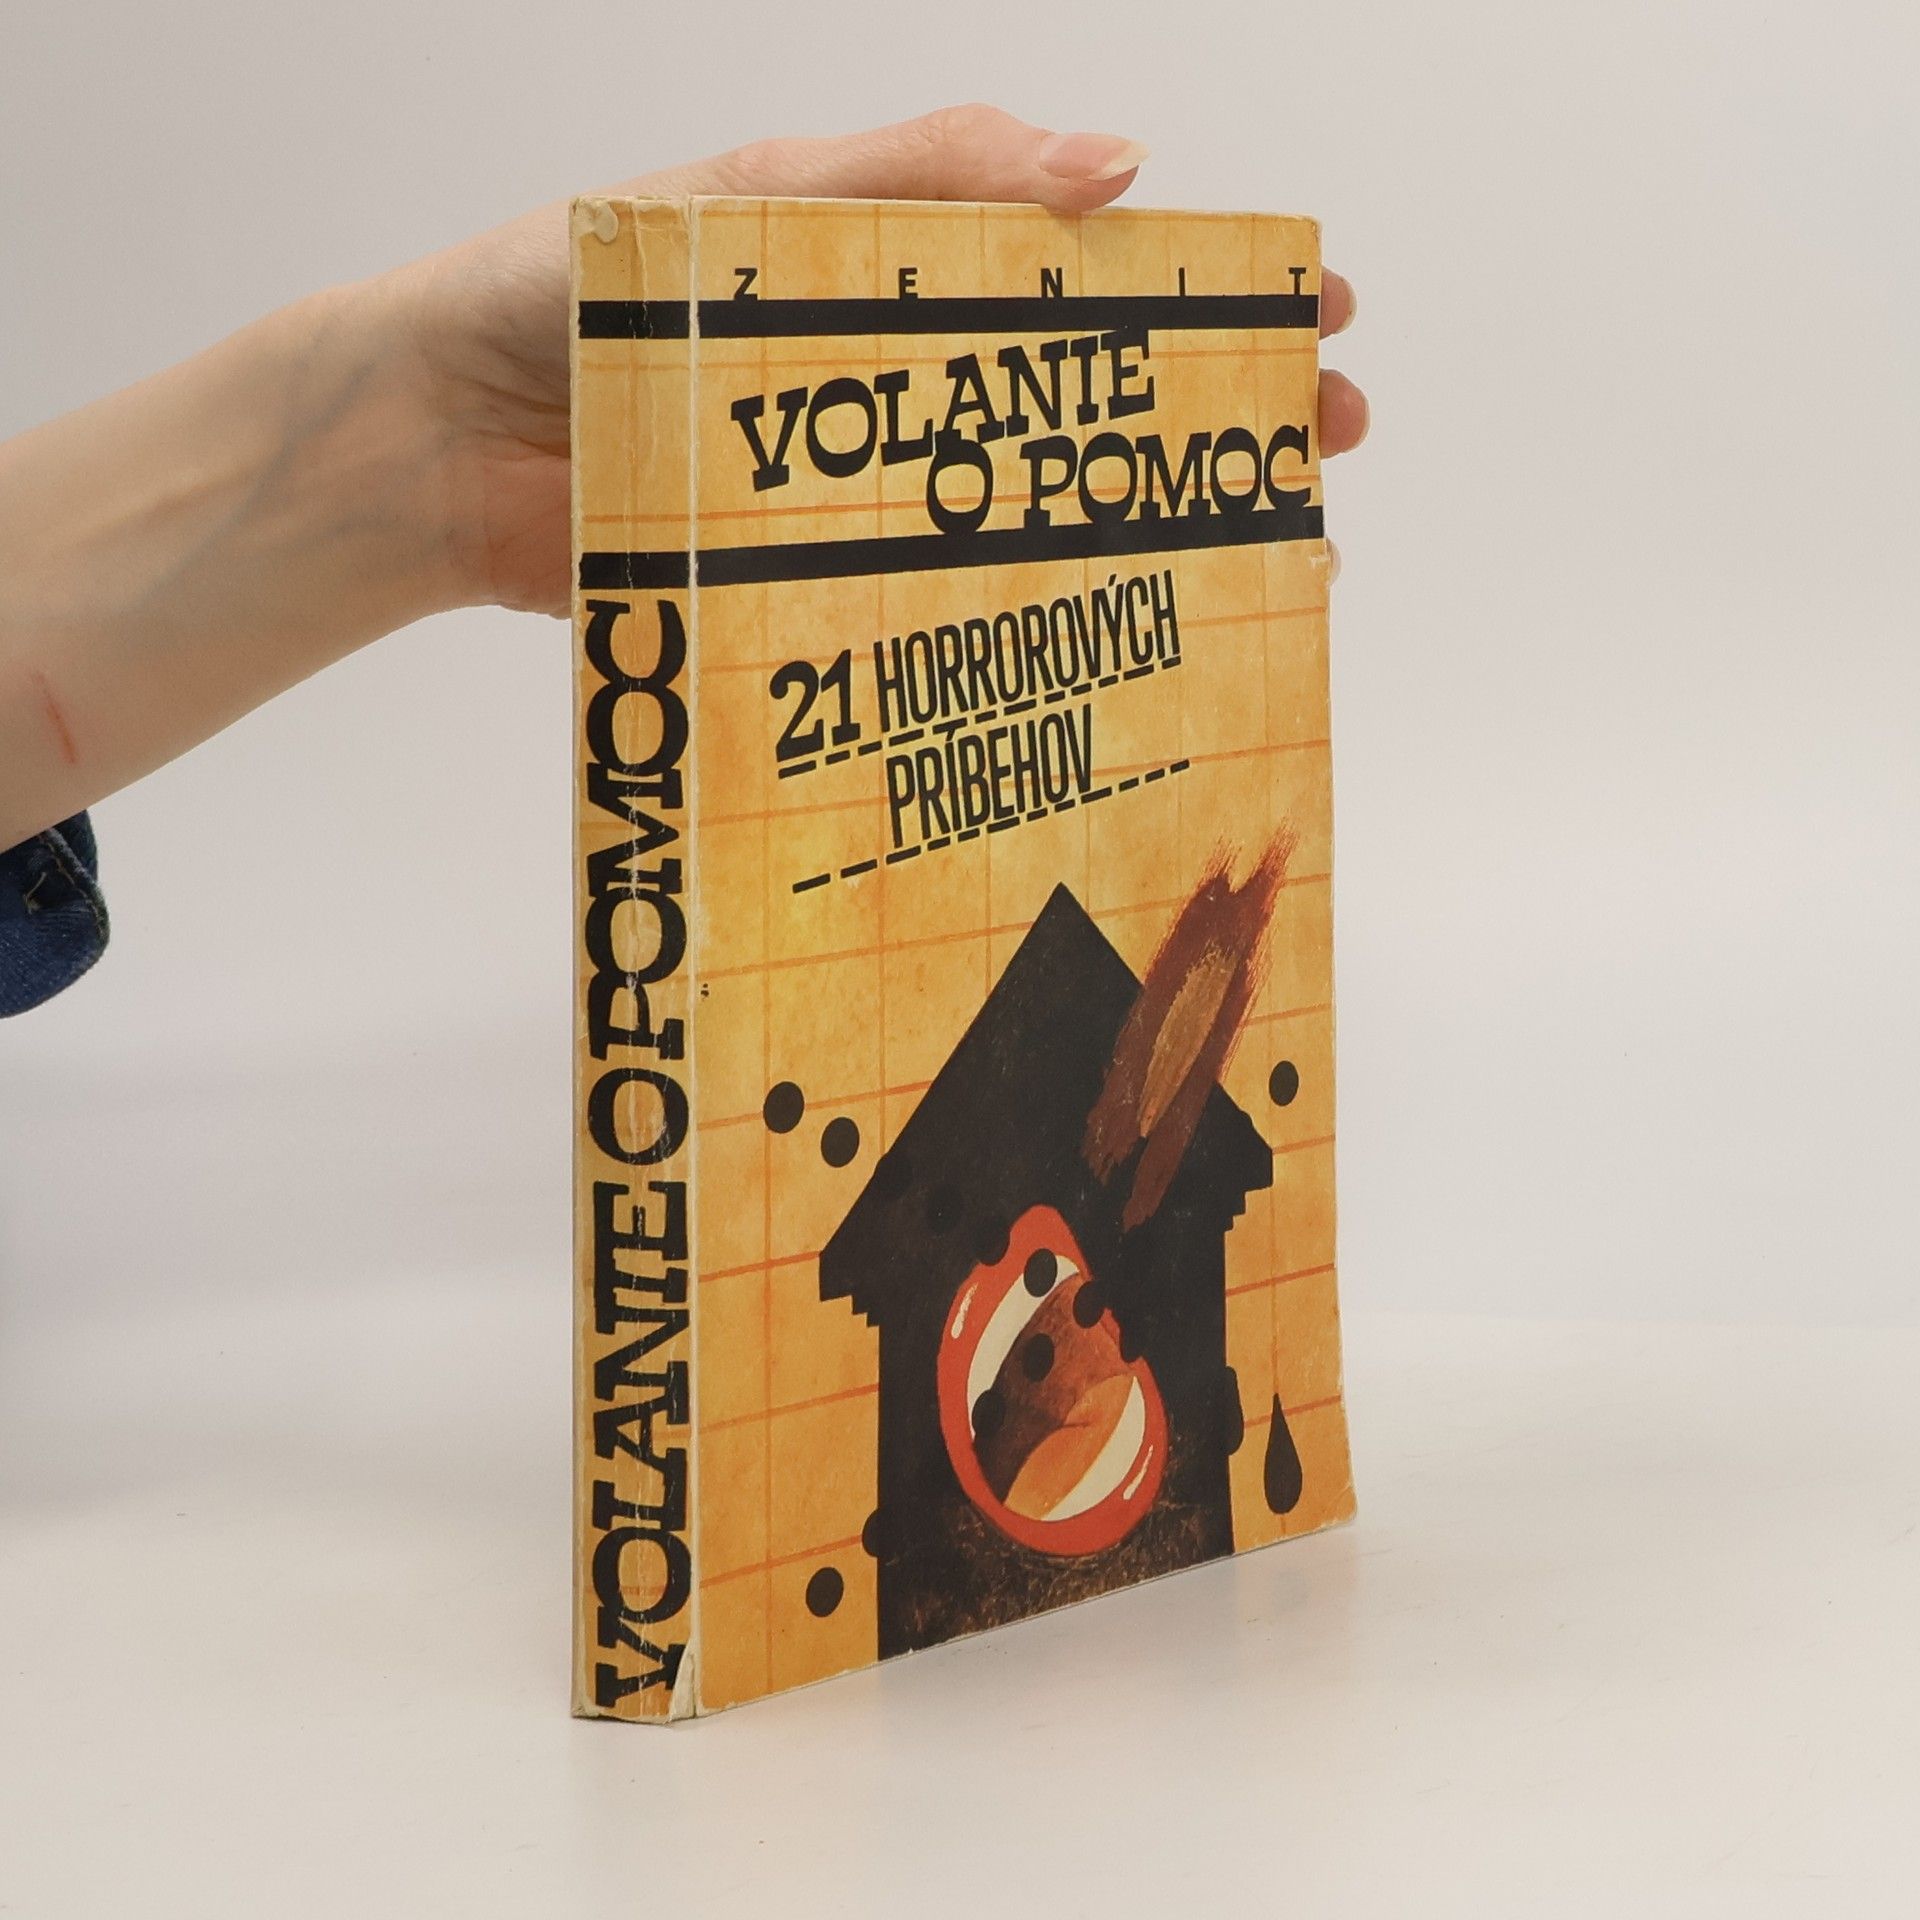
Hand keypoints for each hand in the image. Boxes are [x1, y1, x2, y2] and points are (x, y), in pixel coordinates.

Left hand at [393, 103, 1366, 615]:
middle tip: (1324, 439)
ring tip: (1268, 551)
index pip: (1084, 278)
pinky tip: (1120, 648)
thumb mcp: (753, 201)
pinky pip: (943, 616)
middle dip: (1218, 419)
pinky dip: (1036, 632)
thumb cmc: (568, 294)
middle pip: (1088, 406)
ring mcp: (863, 502)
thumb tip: (1113, 164)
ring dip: (1158, 533)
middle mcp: (895, 393)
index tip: (1311, 311)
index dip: (1204, 293)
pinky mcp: (814, 595)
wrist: (436, 442)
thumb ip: (920, 176)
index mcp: (894, 277)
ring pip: (1039, 518)